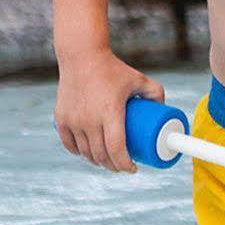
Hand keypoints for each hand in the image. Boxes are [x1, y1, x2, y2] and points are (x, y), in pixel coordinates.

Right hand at [54, 50, 164, 173]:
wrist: (82, 56)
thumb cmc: (114, 69)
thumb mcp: (139, 79)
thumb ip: (156, 92)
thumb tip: (163, 109)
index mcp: (110, 113)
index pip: (116, 149)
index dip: (125, 164)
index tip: (133, 169)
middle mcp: (89, 120)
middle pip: (101, 155)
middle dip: (113, 166)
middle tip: (123, 165)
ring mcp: (73, 120)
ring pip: (85, 152)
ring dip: (97, 161)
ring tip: (108, 161)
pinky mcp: (60, 119)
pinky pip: (69, 144)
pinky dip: (78, 153)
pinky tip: (87, 155)